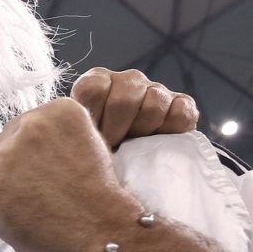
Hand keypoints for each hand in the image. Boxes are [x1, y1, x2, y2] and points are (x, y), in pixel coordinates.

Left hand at [0, 98, 147, 251]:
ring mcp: (5, 153)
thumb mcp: (83, 150)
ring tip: (31, 214)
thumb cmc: (99, 201)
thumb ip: (51, 143)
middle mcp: (29, 122)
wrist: (106, 235)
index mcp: (58, 110)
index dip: (31, 162)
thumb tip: (18, 156)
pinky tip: (18, 225)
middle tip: (38, 202)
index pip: (24, 133)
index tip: (50, 180)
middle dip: (11, 178)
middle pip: (0, 151)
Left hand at [68, 68, 197, 147]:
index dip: (94, 118)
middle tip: (114, 145)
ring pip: (154, 104)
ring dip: (144, 131)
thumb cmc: (96, 155)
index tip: (93, 138)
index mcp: (97, 82)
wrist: (131, 171)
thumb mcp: (77, 141)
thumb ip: (72, 129)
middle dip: (118, 130)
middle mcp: (127, 80)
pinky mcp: (183, 104)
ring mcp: (156, 89)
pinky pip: (180, 112)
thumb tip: (69, 133)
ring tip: (135, 143)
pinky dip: (171, 128)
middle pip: (124, 99)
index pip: (93, 89)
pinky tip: (159, 138)